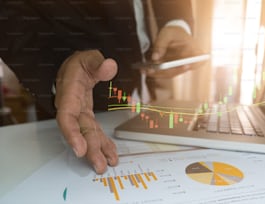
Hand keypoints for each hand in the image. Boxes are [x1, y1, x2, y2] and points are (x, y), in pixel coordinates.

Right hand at [55, 50, 118, 173]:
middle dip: (90, 149)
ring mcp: (80, 113)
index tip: (79, 149)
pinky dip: (103, 142)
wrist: (77, 65)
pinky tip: (110, 153)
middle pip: (79, 131)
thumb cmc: (80, 62)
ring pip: (87, 134)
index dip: (72, 134)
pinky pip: (94, 131)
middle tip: (100, 165)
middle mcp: (72, 106)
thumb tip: (109, 67)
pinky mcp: (87, 115)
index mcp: (69, 92)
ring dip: (97, 150)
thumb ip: (98, 62)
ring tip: (107, 163)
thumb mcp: (89, 56)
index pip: (66, 116)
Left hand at [144, 26, 202, 77]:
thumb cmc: (174, 32)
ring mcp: (182, 68)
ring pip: (169, 73)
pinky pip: (165, 73)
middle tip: (149, 70)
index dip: (179, 68)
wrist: (176, 33)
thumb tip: (155, 58)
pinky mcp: (174, 69)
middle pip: (177, 70)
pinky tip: (144, 69)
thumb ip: (161, 44)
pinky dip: (155, 71)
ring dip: (156, 73)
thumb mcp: (167, 34)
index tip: (167, 69)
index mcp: (195, 52)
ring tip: (143, 70)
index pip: (189, 63)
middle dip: (162, 71)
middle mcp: (191, 63)